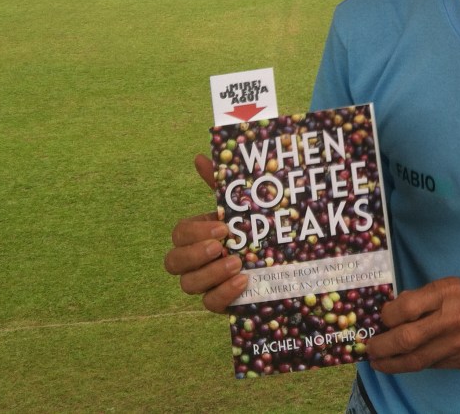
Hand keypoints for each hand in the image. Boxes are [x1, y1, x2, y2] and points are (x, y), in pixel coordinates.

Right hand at [162, 154, 246, 312]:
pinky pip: (210, 303)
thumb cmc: (257, 227)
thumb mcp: (241, 205)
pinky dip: (224, 293)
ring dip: (210, 274)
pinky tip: (243, 280)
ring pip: (188, 285)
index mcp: (198, 236)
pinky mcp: (222, 303)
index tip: (223, 227)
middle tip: (221, 246)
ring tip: (237, 263)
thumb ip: (220, 184)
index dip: (195, 232)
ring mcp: (207, 284)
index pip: (179, 234)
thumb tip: (199, 156)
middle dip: (194, 254)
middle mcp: (196, 261)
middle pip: (173, 262)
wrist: (286, 259)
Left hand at [366, 277, 459, 372]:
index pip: (406, 308)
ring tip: (379, 363)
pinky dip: (417, 364)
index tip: (380, 319)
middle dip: (382, 347)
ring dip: (393, 364)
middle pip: (407, 339)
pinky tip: (406, 362)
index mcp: (448, 293)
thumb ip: (425, 296)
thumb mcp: (454, 284)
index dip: (387, 316)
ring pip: (417, 360)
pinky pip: (434, 366)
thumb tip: (396, 308)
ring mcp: (459, 345)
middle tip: (369, 349)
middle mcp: (452, 320)